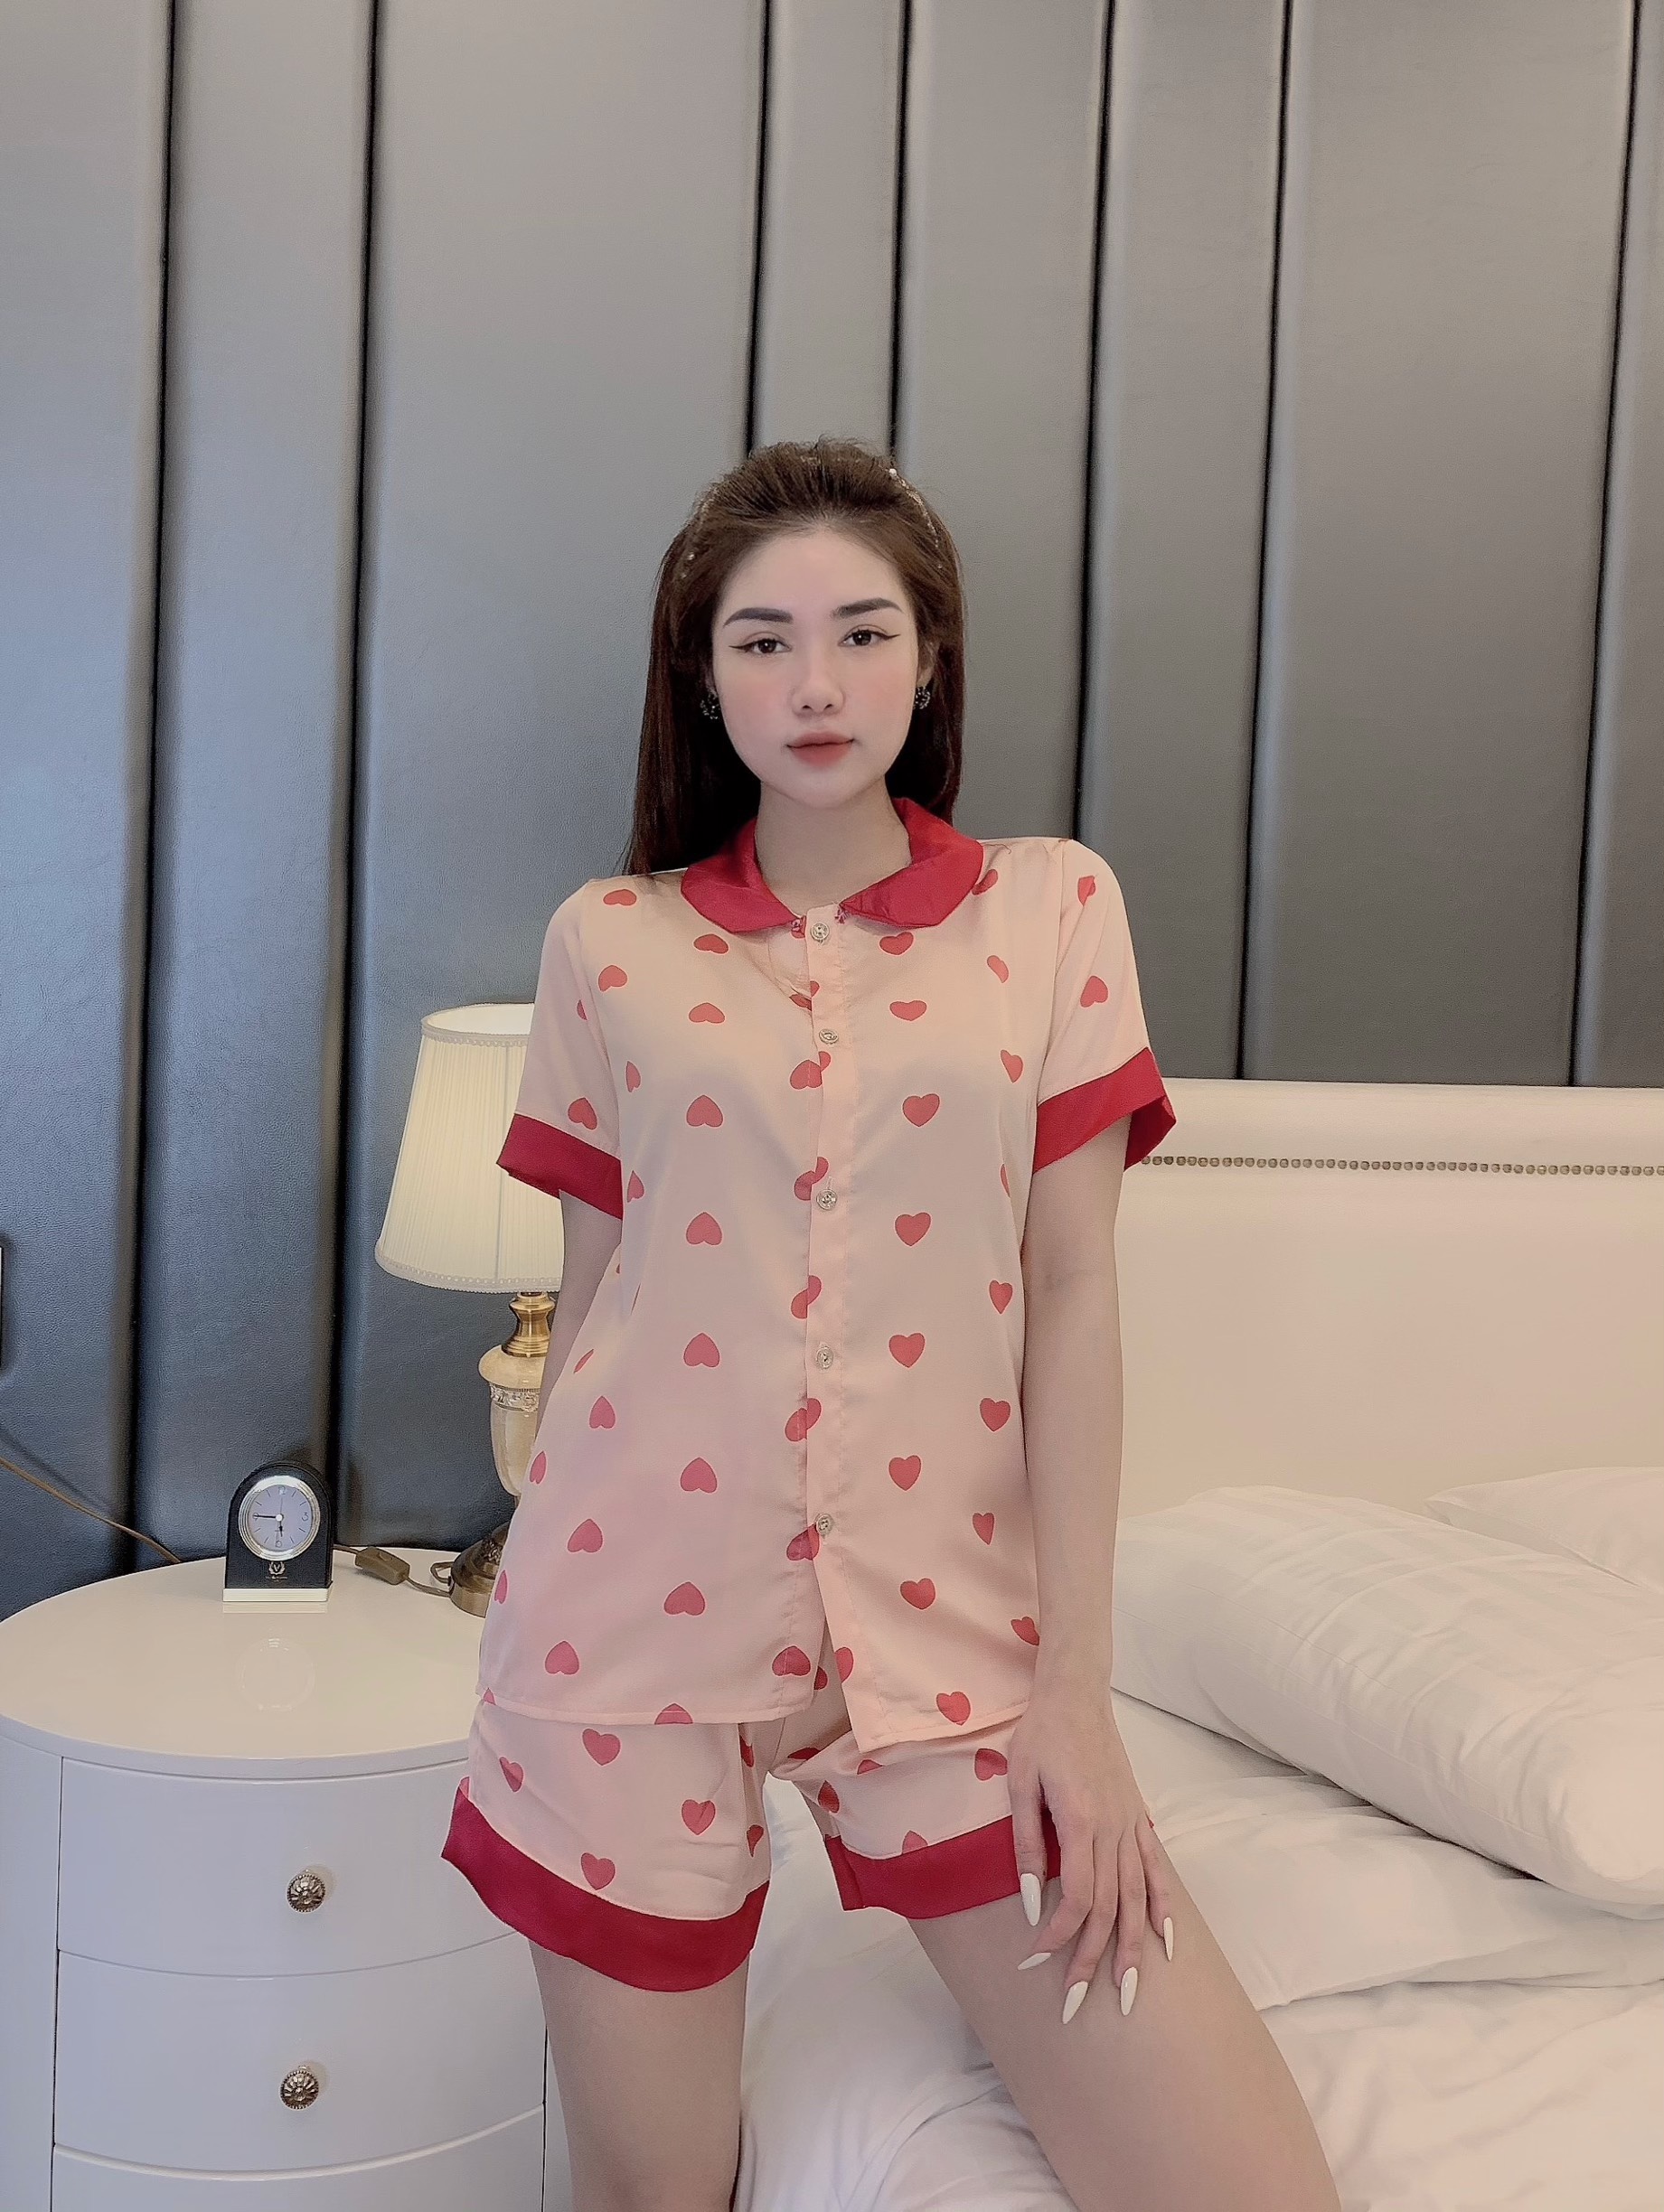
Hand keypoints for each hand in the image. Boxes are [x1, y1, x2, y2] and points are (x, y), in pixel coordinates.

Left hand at [1005, 1672, 1171, 2024]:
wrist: (1076, 1694)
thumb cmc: (1040, 1735)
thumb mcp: (1019, 1782)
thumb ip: (1026, 1845)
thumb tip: (1029, 1904)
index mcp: (1082, 1822)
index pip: (1077, 1898)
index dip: (1059, 1936)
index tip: (1035, 1963)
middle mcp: (1114, 1830)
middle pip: (1110, 1910)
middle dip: (1093, 1962)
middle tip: (1077, 2007)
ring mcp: (1131, 1825)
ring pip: (1138, 1899)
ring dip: (1134, 1950)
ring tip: (1129, 1995)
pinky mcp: (1139, 1818)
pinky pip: (1157, 1871)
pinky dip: (1163, 1909)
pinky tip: (1167, 1943)